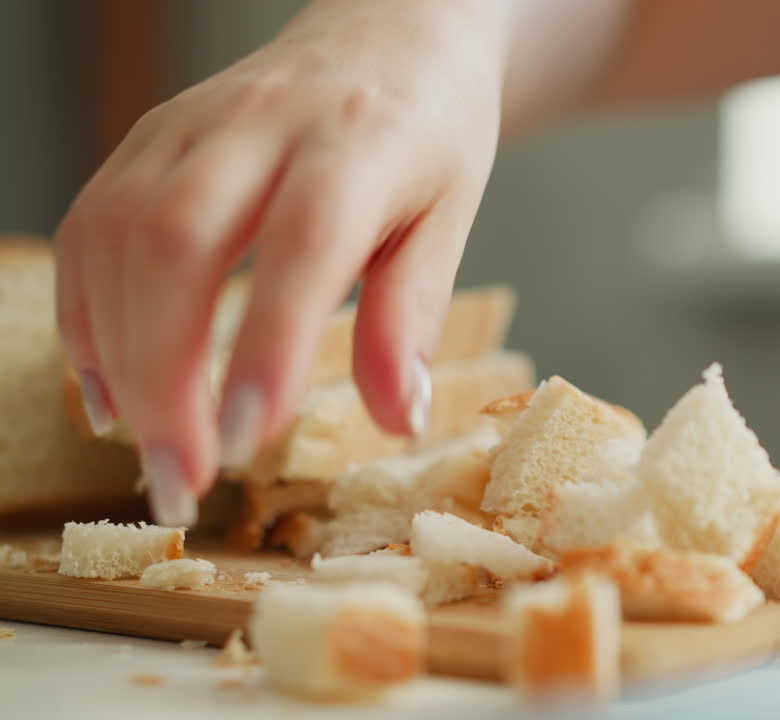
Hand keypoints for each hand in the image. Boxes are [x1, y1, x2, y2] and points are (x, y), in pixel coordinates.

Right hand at [54, 1, 508, 525]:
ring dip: (115, 357)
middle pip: (176, 241)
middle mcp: (260, 124)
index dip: (266, 345)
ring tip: (148, 449)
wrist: (388, 31)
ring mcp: (191, 125)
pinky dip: (85, 314)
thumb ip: (414, 312)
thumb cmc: (430, 131)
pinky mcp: (148, 136)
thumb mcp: (450, 216)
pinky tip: (109, 386)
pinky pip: (90, 224)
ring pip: (115, 234)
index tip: (243, 443)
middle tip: (181, 480)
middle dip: (164, 375)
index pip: (303, 243)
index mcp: (357, 143)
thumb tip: (396, 417)